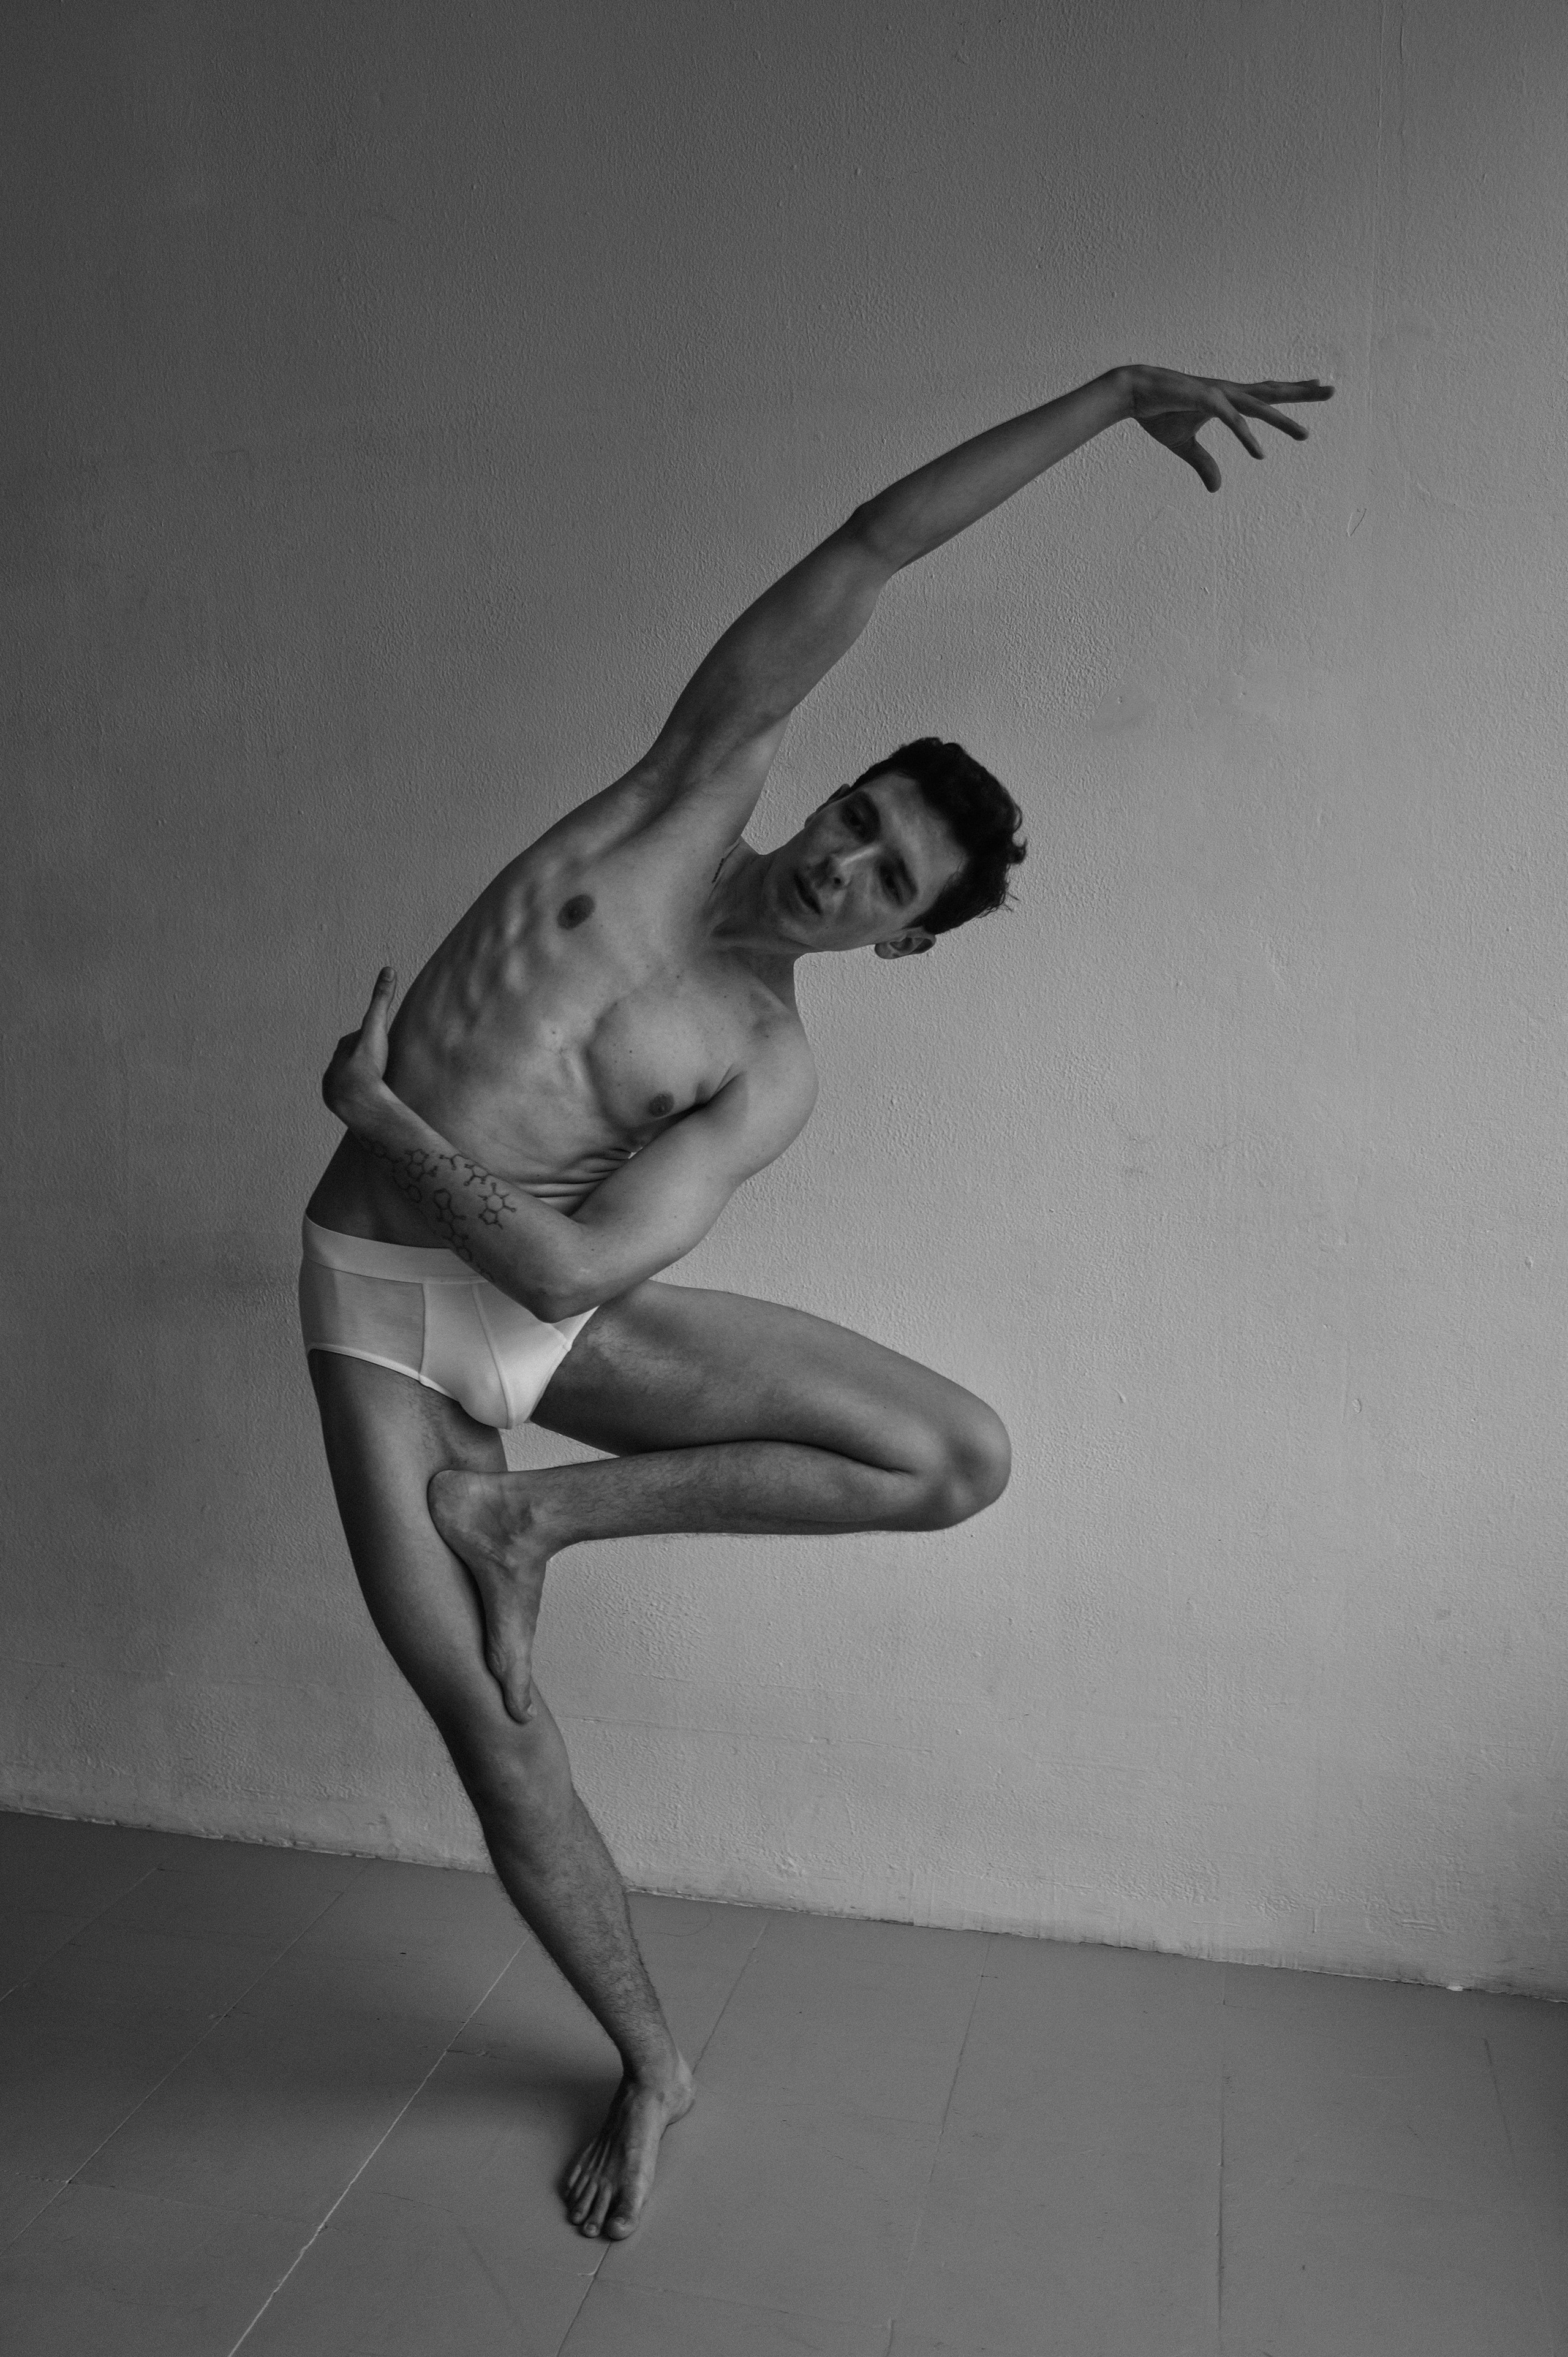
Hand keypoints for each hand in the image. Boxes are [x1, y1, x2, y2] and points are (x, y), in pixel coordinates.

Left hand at [322, 967, 398, 1133]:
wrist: (360, 1102)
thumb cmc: (368, 1064)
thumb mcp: (376, 1028)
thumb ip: (381, 1000)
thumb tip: (388, 968)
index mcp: (341, 1048)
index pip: (357, 1038)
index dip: (370, 1038)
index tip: (381, 1044)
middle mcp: (332, 1066)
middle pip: (351, 1059)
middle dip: (363, 1059)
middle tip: (380, 1065)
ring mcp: (333, 1086)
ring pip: (348, 1078)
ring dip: (359, 1079)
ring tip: (375, 1085)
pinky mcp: (336, 1104)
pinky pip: (347, 1097)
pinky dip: (356, 1096)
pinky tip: (367, 1100)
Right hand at [1119, 365, 1333, 491]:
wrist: (1133, 393)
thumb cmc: (1158, 412)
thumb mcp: (1183, 446)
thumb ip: (1203, 464)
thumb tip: (1217, 488)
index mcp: (1227, 399)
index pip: (1266, 394)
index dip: (1291, 391)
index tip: (1315, 386)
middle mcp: (1229, 392)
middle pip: (1272, 392)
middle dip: (1302, 393)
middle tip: (1332, 390)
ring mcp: (1219, 395)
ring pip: (1259, 407)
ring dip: (1283, 420)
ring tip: (1306, 434)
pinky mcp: (1205, 400)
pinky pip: (1232, 421)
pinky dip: (1247, 436)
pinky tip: (1260, 453)